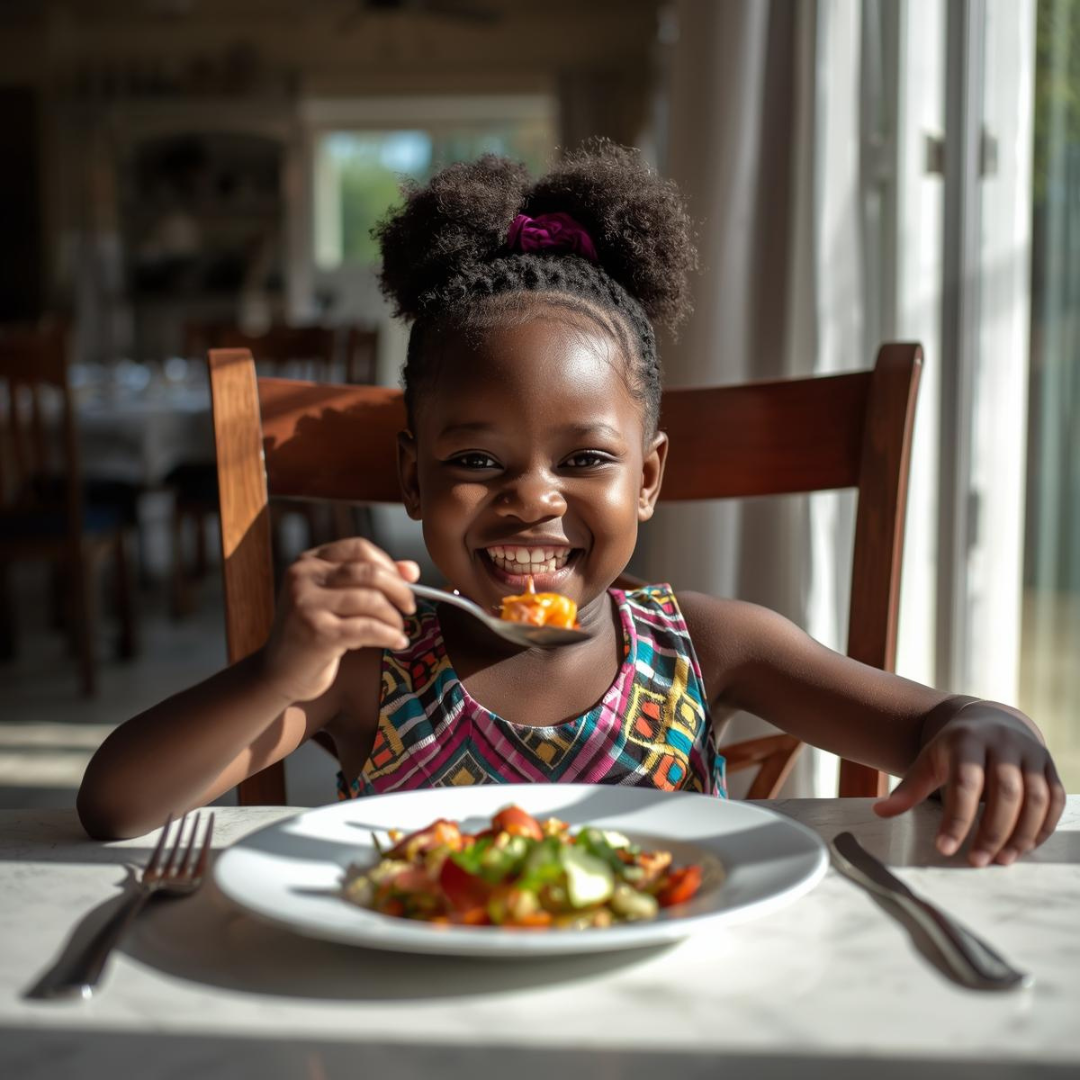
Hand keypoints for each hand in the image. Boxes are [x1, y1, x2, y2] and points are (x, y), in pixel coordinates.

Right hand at [261, 537, 418, 703]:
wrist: (278, 673)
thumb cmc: (313, 632)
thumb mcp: (337, 600)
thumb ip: (370, 581)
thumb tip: (412, 570)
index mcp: (308, 562)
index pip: (359, 548)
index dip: (388, 564)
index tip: (405, 583)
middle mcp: (303, 577)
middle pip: (369, 572)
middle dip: (399, 590)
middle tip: (410, 607)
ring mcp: (307, 604)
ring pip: (371, 600)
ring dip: (394, 617)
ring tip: (398, 630)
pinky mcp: (317, 633)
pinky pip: (368, 628)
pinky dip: (389, 635)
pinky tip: (398, 642)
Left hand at [872, 706, 1065, 865]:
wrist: (990, 722)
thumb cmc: (954, 750)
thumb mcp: (928, 761)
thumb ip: (909, 788)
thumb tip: (880, 811)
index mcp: (967, 741)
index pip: (965, 783)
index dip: (956, 818)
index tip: (945, 848)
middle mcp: (1003, 743)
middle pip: (1006, 792)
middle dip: (993, 831)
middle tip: (978, 861)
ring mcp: (1030, 753)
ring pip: (1036, 798)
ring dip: (1021, 834)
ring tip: (1001, 860)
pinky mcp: (1049, 766)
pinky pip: (1055, 799)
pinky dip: (1043, 827)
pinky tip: (1024, 847)